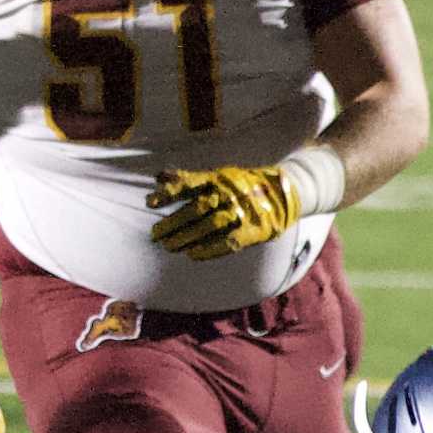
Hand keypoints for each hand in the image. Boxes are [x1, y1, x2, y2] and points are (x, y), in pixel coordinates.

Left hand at [148, 165, 300, 259]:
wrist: (283, 192)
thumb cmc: (241, 185)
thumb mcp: (216, 176)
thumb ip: (188, 178)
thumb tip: (158, 176)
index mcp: (217, 178)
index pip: (189, 183)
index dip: (169, 193)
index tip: (150, 203)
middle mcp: (228, 193)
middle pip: (196, 209)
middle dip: (173, 223)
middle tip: (155, 235)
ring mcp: (242, 211)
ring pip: (209, 226)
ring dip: (187, 238)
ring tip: (169, 247)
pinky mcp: (253, 230)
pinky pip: (229, 241)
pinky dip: (210, 250)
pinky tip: (193, 255)